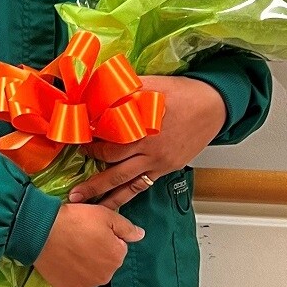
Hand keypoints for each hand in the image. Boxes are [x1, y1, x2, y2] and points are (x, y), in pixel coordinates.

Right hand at [33, 203, 144, 286]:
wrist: (43, 232)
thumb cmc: (76, 219)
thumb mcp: (105, 215)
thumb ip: (126, 227)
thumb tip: (141, 235)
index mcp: (117, 255)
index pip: (119, 246)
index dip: (107, 236)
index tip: (92, 230)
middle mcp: (107, 275)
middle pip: (108, 262)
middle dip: (99, 252)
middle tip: (82, 238)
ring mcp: (90, 286)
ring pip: (95, 275)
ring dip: (89, 266)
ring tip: (73, 250)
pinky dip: (79, 280)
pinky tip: (70, 268)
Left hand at [67, 75, 225, 210]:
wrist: (213, 106)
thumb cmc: (183, 93)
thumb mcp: (153, 84)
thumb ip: (127, 89)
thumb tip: (101, 86)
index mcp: (143, 127)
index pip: (109, 141)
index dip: (90, 144)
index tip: (76, 145)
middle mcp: (149, 148)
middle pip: (114, 166)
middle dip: (92, 176)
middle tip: (73, 186)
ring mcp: (158, 161)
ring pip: (126, 183)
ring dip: (104, 194)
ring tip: (83, 203)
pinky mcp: (166, 168)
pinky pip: (142, 186)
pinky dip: (126, 196)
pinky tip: (114, 202)